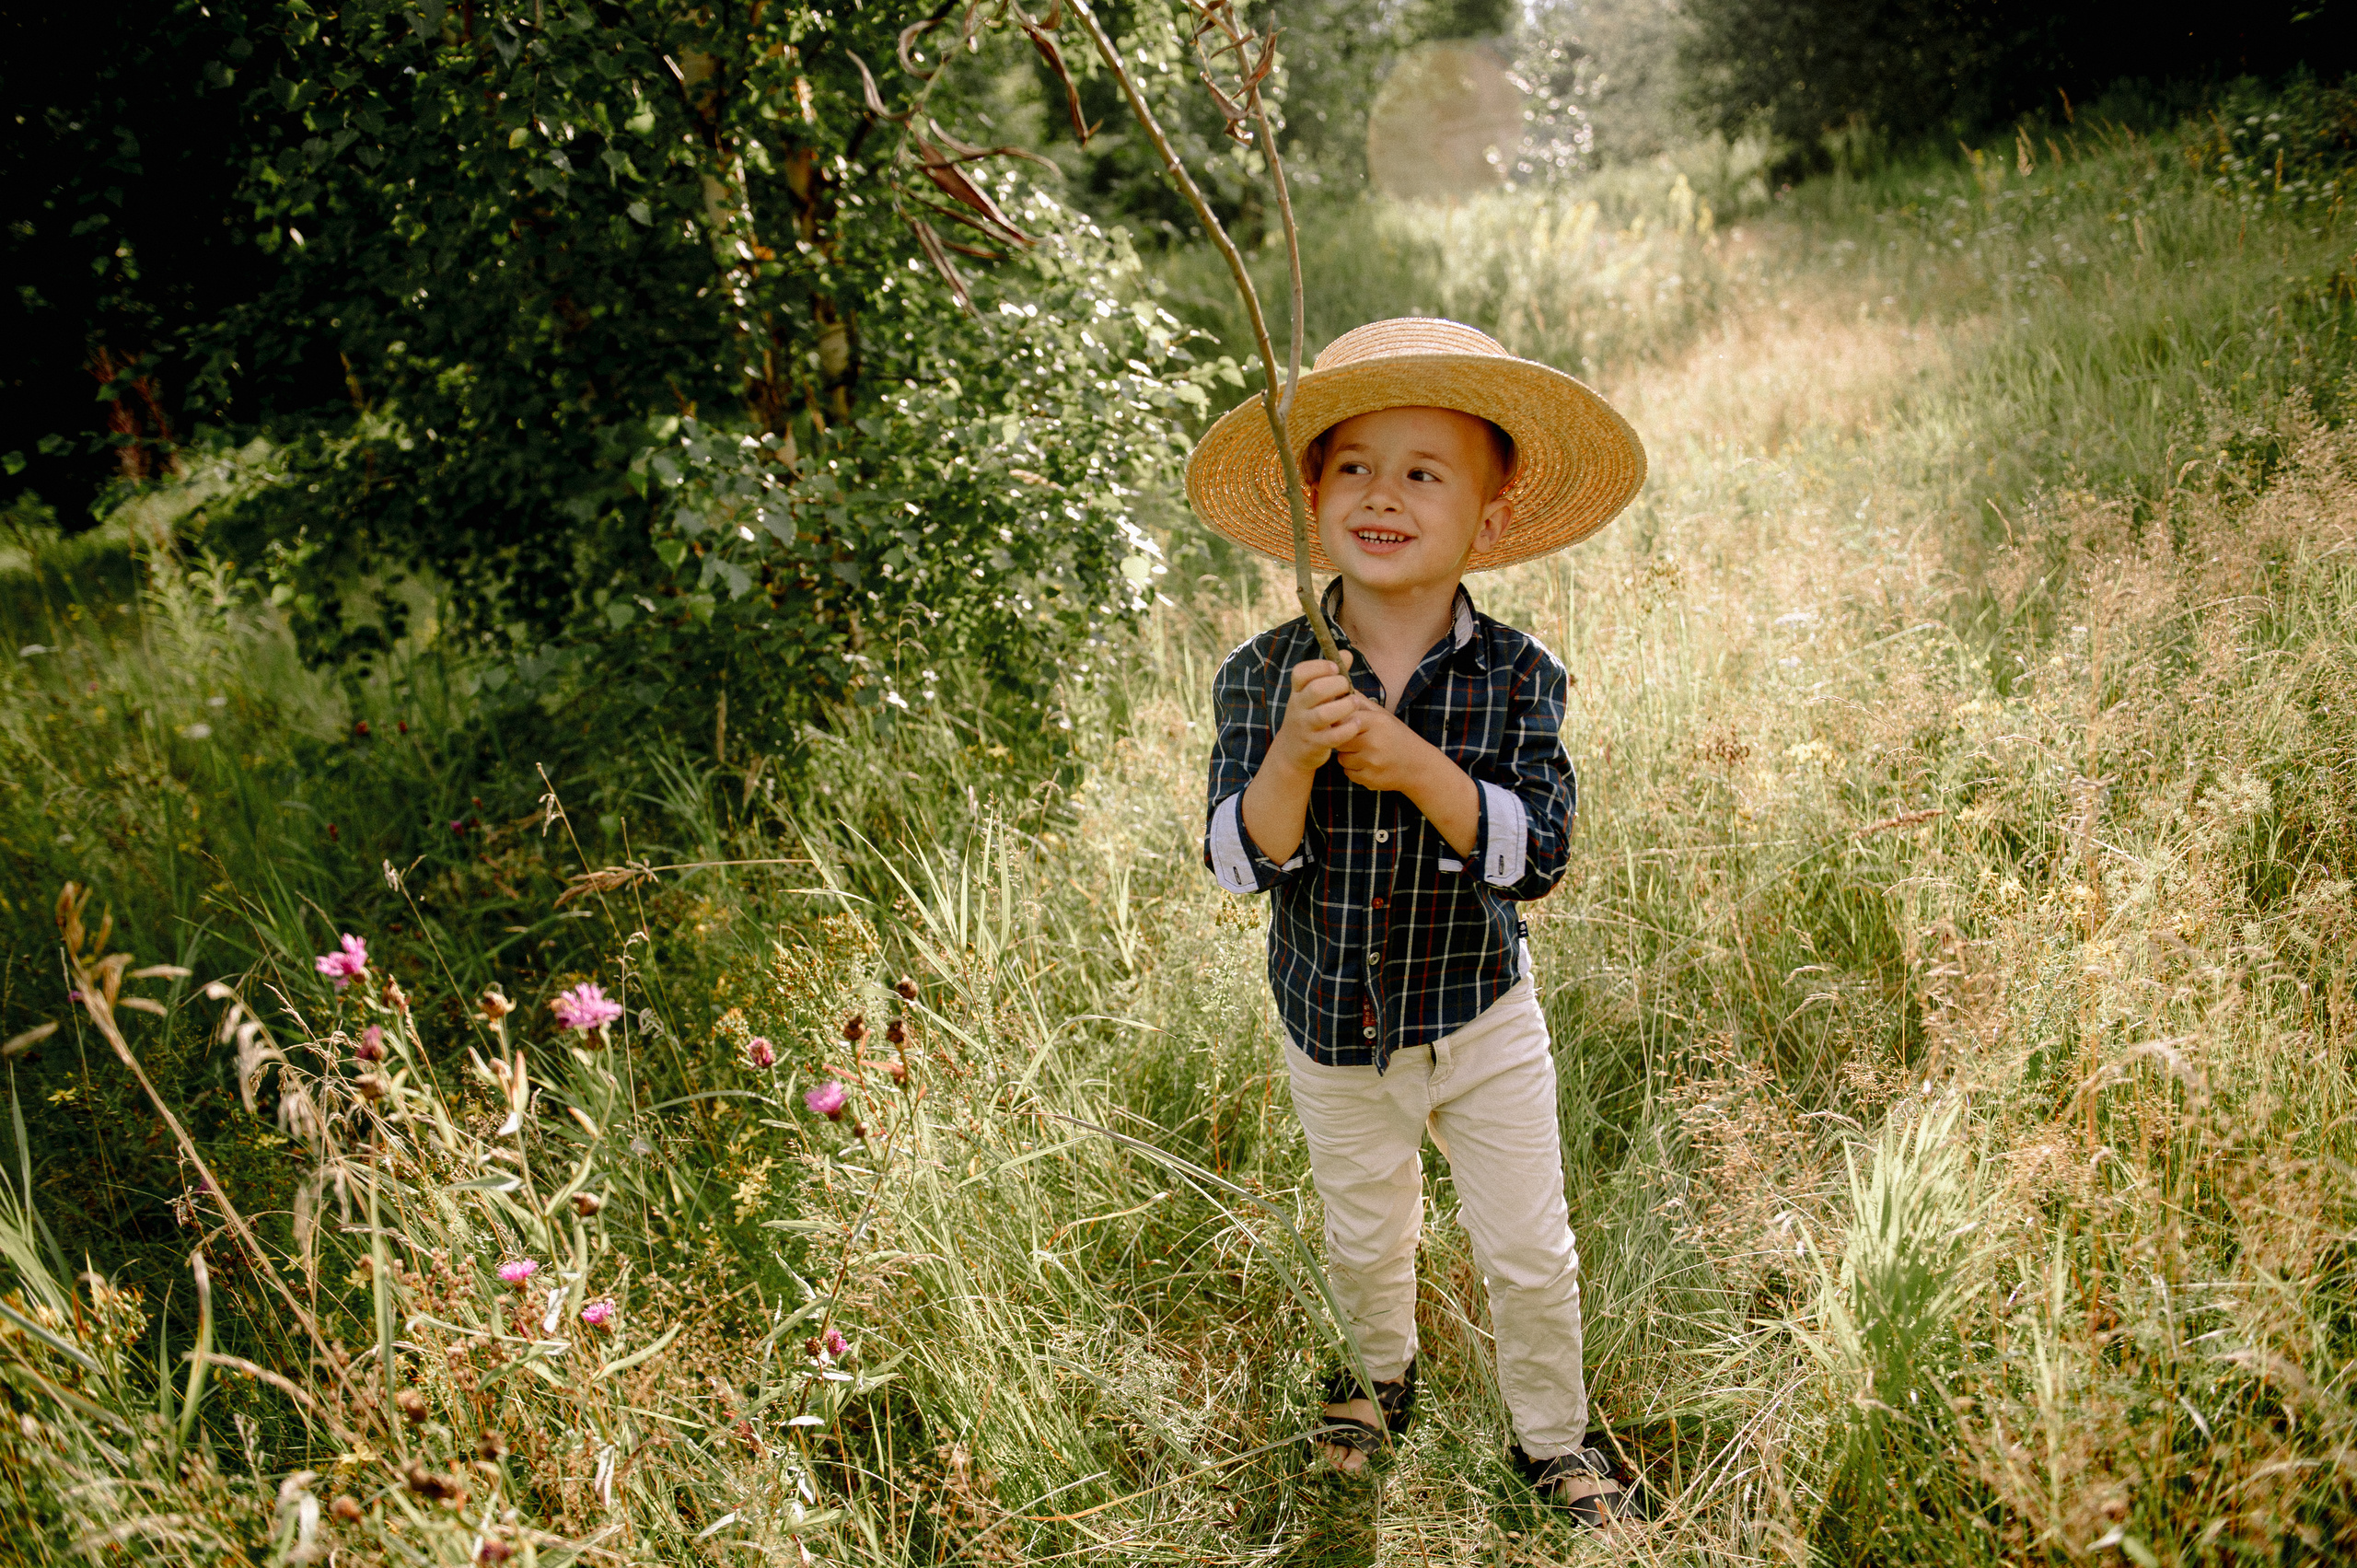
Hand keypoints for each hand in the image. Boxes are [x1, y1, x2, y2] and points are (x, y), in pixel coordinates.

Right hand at [1272, 653, 1365, 774]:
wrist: (1292, 751)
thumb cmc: (1309, 715)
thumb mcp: (1314, 695)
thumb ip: (1331, 674)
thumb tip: (1347, 654)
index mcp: (1297, 691)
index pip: (1300, 672)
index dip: (1319, 666)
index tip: (1335, 668)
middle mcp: (1298, 707)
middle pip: (1315, 690)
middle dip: (1337, 685)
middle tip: (1347, 687)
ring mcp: (1305, 727)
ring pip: (1323, 714)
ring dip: (1345, 706)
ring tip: (1355, 704)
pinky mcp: (1314, 745)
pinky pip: (1332, 737)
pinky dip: (1348, 729)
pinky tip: (1357, 723)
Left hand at [1328, 700, 1442, 793]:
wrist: (1419, 766)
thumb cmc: (1397, 737)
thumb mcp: (1383, 716)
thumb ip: (1360, 702)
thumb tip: (1339, 687)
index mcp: (1376, 722)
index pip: (1342, 720)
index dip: (1340, 723)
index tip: (1345, 725)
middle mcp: (1373, 742)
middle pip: (1338, 740)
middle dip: (1343, 740)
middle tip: (1357, 740)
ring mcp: (1371, 762)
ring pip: (1341, 758)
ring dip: (1348, 756)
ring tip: (1365, 753)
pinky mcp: (1369, 779)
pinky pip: (1348, 773)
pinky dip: (1354, 770)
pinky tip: (1369, 765)